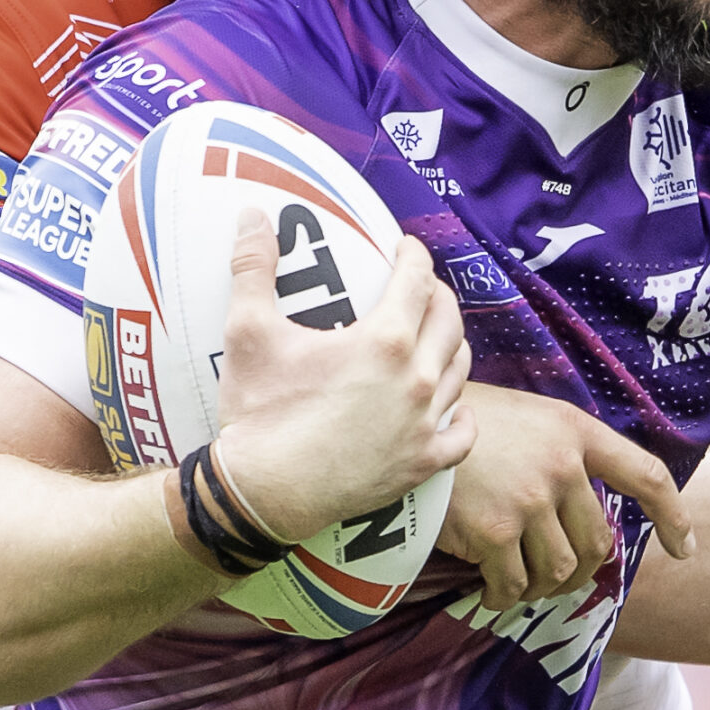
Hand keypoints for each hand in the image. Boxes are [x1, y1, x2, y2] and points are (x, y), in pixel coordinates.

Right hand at [211, 210, 475, 543]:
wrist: (264, 493)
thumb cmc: (258, 412)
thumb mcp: (247, 333)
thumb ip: (252, 269)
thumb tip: (250, 216)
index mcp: (385, 339)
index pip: (418, 278)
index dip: (413, 255)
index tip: (405, 248)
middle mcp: (417, 377)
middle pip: (448, 318)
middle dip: (436, 294)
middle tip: (418, 287)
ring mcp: (425, 423)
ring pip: (459, 369)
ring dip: (449, 345)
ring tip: (433, 336)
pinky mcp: (423, 463)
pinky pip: (462, 433)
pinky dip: (461, 414)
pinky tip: (451, 406)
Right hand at [441, 384, 696, 609]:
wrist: (403, 423)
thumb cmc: (462, 423)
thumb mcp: (526, 418)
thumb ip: (560, 454)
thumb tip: (581, 514)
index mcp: (576, 430)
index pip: (646, 474)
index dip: (672, 516)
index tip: (684, 549)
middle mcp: (562, 465)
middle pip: (597, 542)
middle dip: (578, 569)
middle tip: (548, 576)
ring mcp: (530, 500)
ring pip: (558, 572)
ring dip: (538, 588)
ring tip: (514, 582)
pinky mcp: (495, 531)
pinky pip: (514, 586)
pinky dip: (504, 598)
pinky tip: (488, 592)